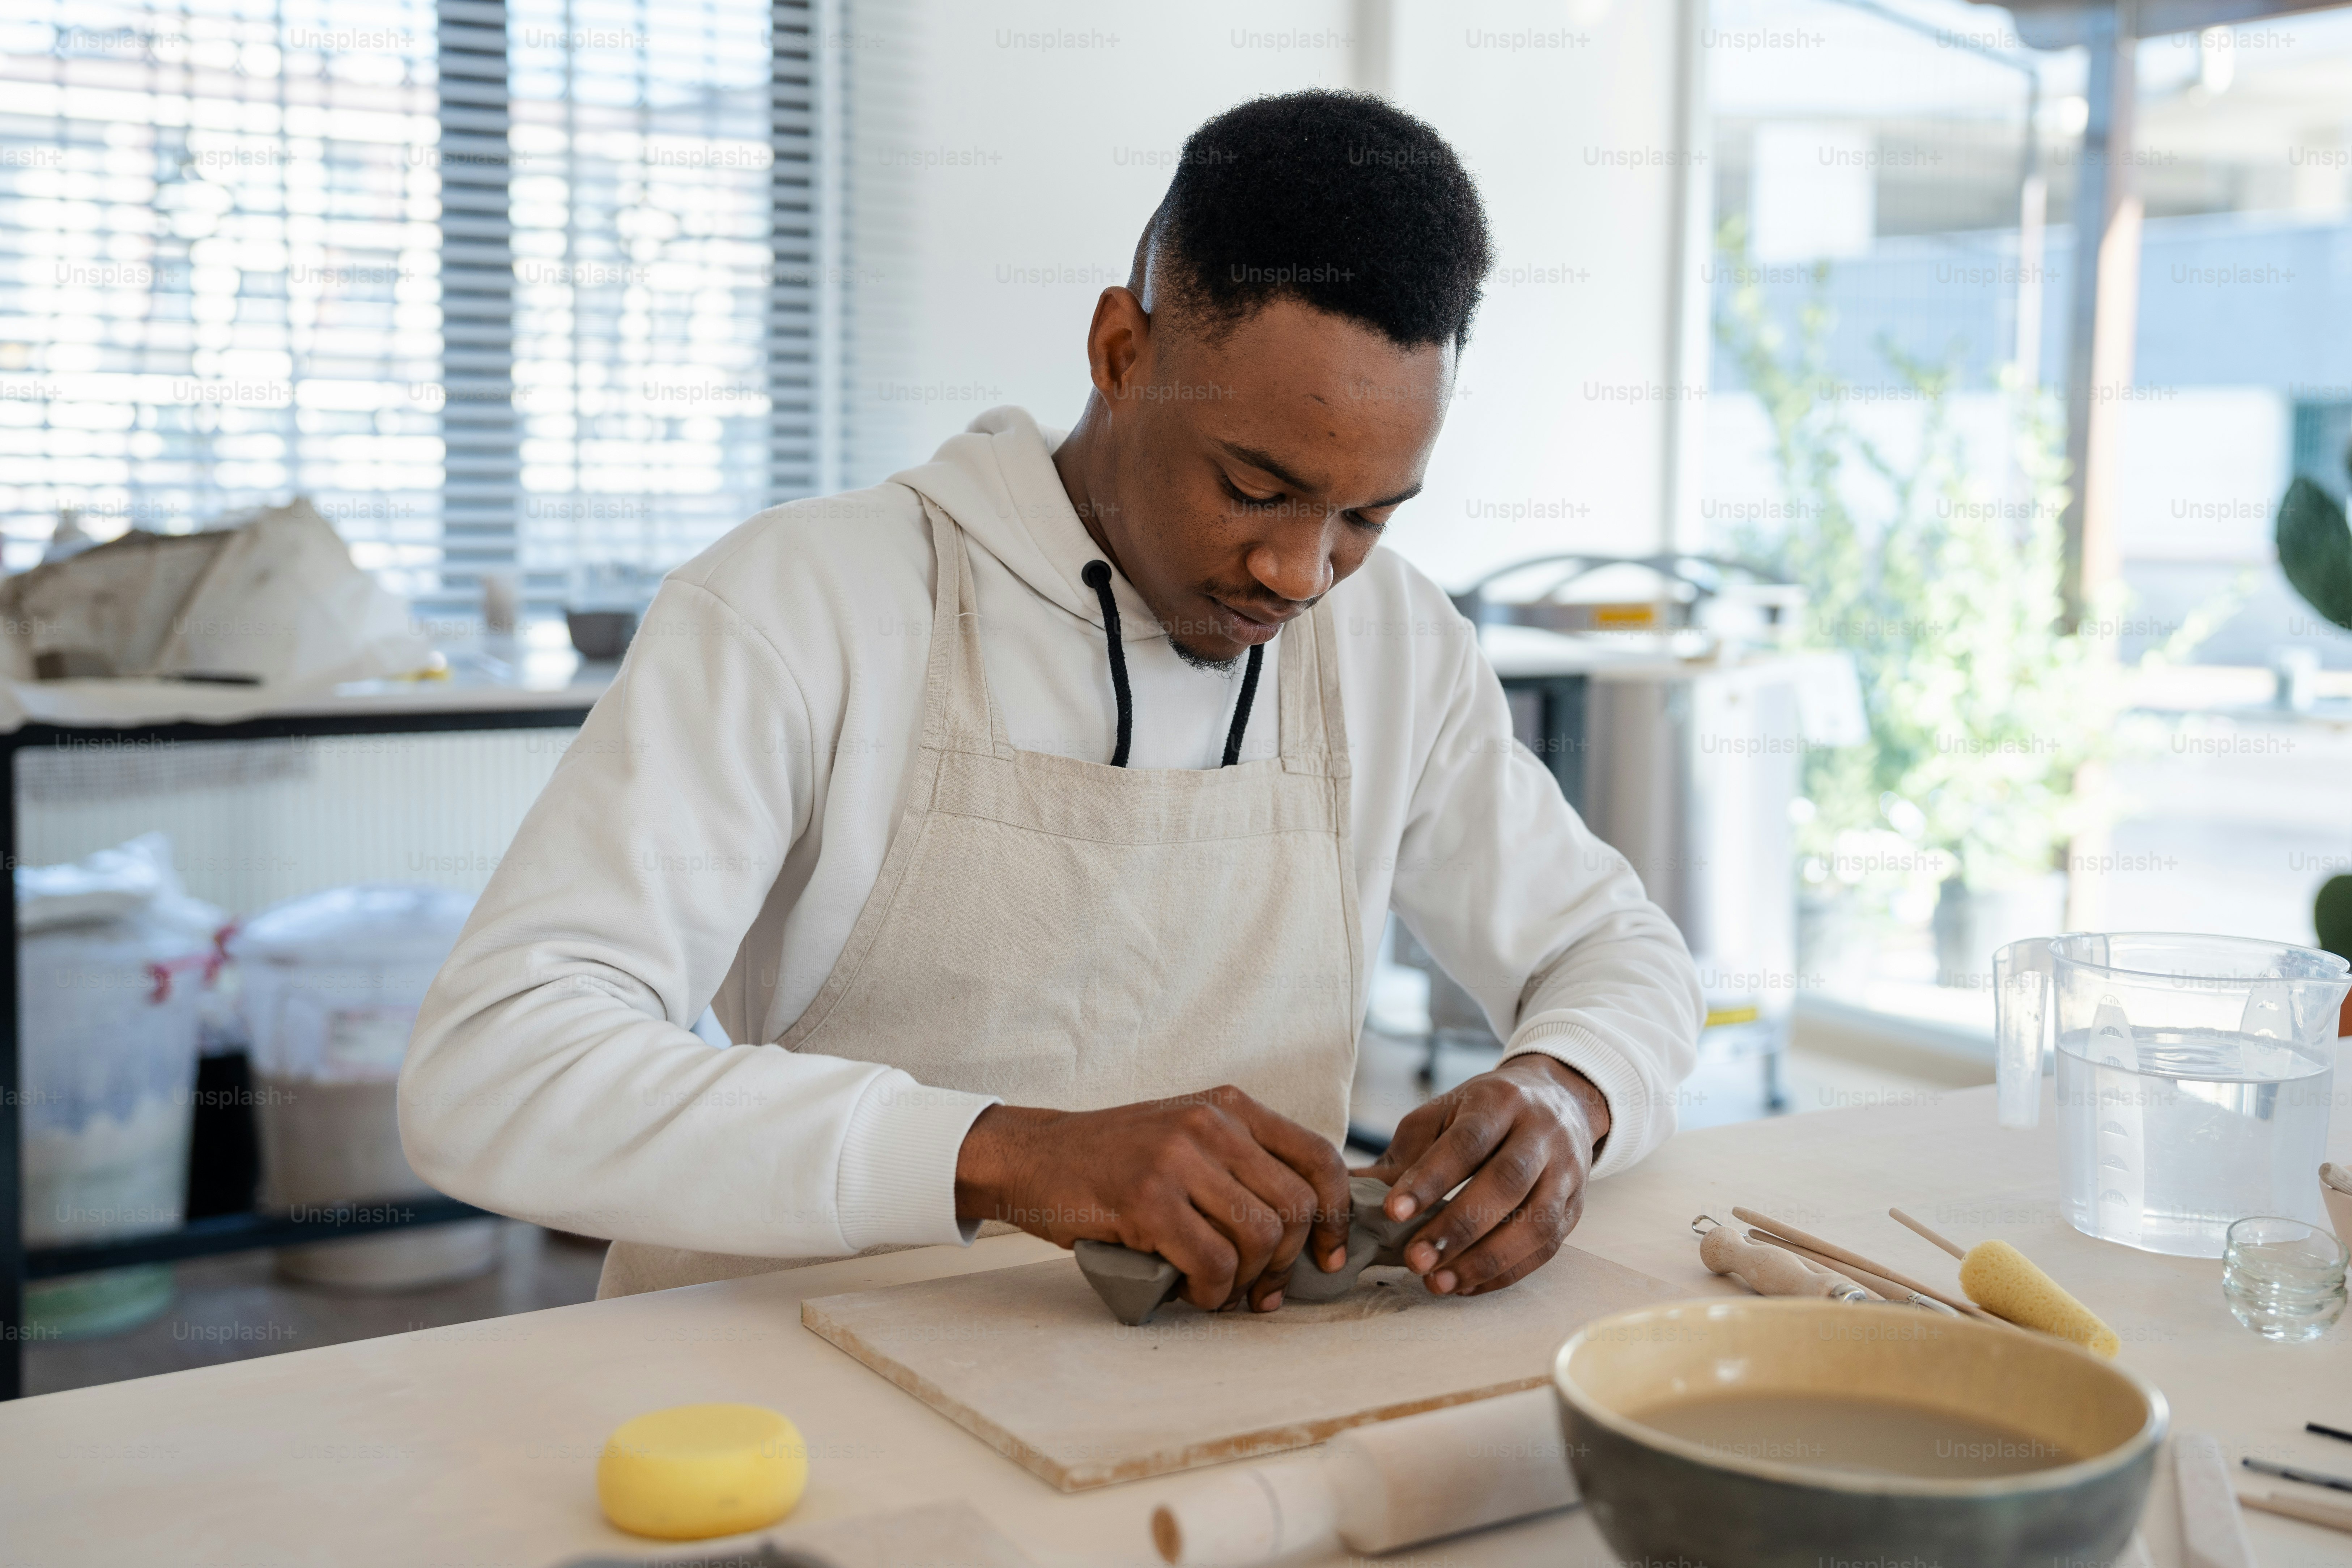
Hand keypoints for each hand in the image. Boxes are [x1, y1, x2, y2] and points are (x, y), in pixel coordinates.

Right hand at [954, 1084, 1352, 1312]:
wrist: (1035, 1156)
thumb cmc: (1115, 1159)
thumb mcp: (1188, 1139)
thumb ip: (1242, 1164)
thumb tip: (1306, 1227)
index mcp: (1230, 1107)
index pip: (1319, 1158)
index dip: (1336, 1215)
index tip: (1327, 1254)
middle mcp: (1212, 1124)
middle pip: (1296, 1206)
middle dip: (1288, 1261)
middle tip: (1263, 1286)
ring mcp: (1178, 1159)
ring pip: (1260, 1236)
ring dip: (1247, 1280)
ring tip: (1221, 1289)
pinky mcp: (1146, 1199)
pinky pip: (1213, 1261)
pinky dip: (1212, 1291)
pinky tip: (1193, 1292)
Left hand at [1357, 1054, 1608, 1297]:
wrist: (1559, 1100)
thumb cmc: (1485, 1112)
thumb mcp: (1443, 1113)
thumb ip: (1405, 1153)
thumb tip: (1352, 1191)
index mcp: (1500, 1100)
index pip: (1467, 1142)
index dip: (1430, 1179)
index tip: (1392, 1212)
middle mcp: (1541, 1133)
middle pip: (1506, 1183)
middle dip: (1458, 1227)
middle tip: (1414, 1260)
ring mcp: (1566, 1172)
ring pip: (1535, 1222)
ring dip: (1484, 1260)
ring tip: (1437, 1283)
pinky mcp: (1576, 1207)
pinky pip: (1546, 1248)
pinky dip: (1506, 1272)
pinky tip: (1466, 1285)